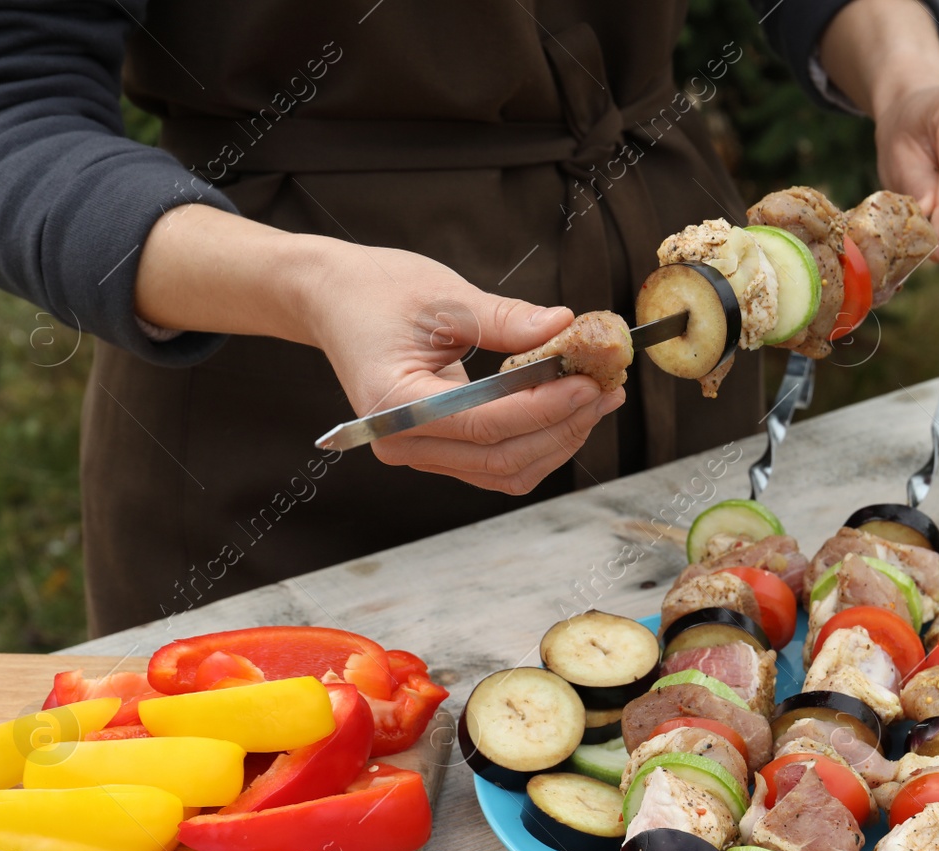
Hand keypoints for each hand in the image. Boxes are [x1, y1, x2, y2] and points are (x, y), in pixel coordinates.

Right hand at [134, 206, 619, 495]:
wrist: (332, 301)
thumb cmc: (376, 291)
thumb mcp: (443, 295)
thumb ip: (504, 318)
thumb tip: (562, 326)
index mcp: (395, 404)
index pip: (486, 422)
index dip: (545, 408)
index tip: (589, 383)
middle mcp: (402, 442)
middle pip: (502, 458)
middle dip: (564, 427)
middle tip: (607, 388)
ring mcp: (419, 454)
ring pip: (505, 471)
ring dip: (558, 441)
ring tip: (598, 399)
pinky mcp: (436, 451)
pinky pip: (496, 465)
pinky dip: (538, 443)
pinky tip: (569, 412)